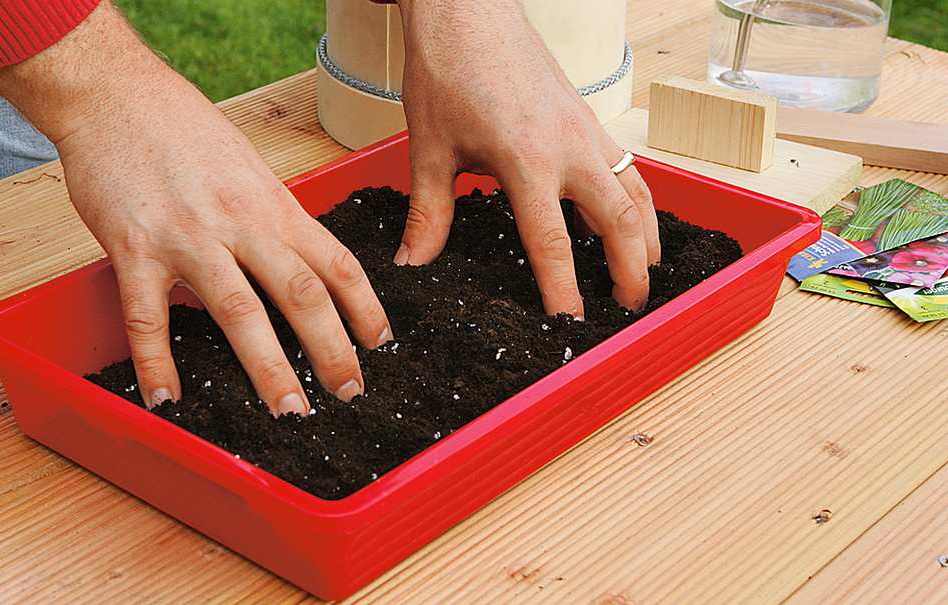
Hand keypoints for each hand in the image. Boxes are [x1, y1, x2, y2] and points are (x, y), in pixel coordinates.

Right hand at [0, 2, 390, 413]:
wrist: (115, 95)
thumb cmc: (184, 130)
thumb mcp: (250, 169)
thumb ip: (273, 219)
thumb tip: (300, 265)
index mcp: (274, 205)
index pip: (337, 263)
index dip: (366, 309)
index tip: (381, 346)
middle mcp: (242, 223)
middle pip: (302, 294)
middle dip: (332, 351)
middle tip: (349, 393)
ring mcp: (188, 237)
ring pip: (240, 312)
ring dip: (268, 368)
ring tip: (288, 413)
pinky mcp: (134, 248)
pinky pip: (148, 318)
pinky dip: (158, 363)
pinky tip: (167, 400)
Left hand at [395, 0, 660, 315]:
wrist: (467, 10)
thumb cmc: (447, 72)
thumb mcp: (430, 149)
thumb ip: (429, 213)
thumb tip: (414, 264)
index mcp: (526, 161)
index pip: (551, 242)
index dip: (564, 289)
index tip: (571, 324)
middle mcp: (569, 147)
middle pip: (619, 221)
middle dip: (630, 270)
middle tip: (629, 307)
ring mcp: (587, 129)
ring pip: (636, 190)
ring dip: (646, 235)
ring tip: (646, 270)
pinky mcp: (588, 116)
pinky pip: (627, 165)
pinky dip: (636, 197)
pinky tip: (628, 216)